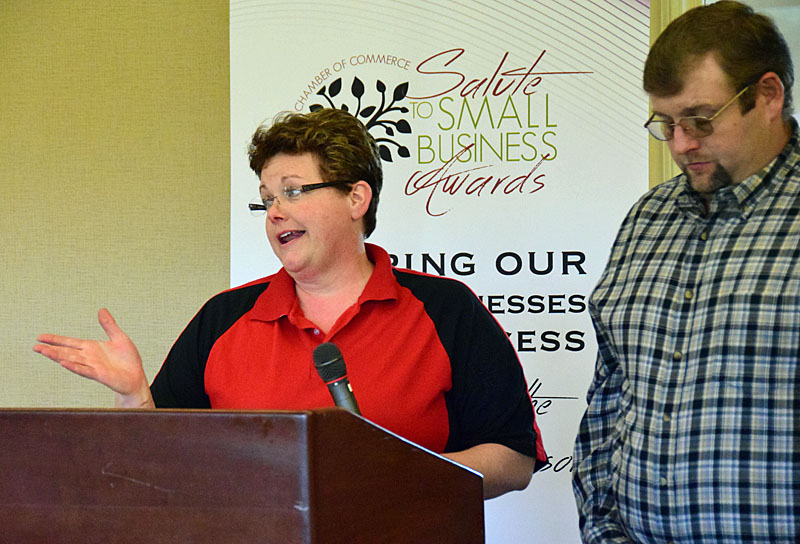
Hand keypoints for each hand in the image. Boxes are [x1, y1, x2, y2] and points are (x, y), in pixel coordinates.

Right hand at [34, 308, 153, 407]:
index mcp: (91, 348)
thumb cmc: (127, 359)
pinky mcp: (100, 374)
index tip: (40, 337)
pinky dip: (74, 367)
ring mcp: (92, 366)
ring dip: (57, 356)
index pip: (69, 342)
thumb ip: (109, 325)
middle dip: (50, 349)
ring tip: (44, 352)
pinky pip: (85, 370)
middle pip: (65, 352)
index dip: (56, 340)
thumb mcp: (119, 337)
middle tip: (35, 347)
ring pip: (71, 360)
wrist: (136, 376)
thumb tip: (101, 310)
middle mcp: (88, 357)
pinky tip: (63, 363)